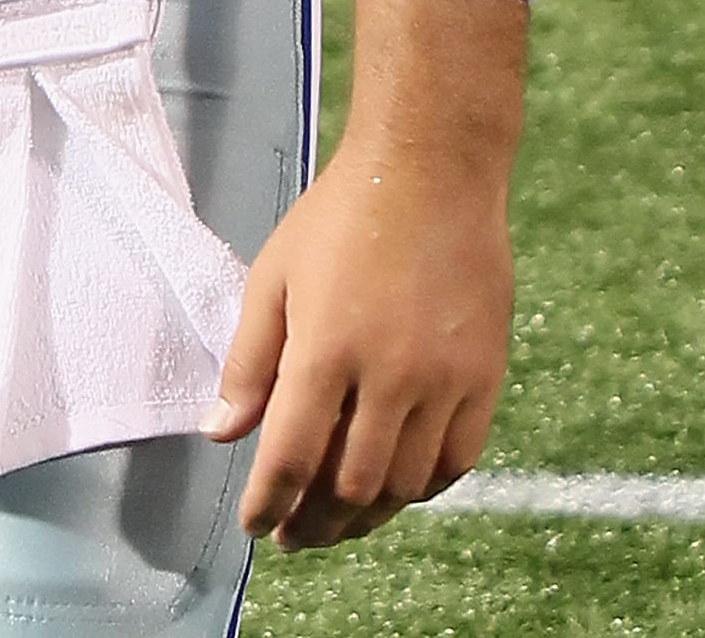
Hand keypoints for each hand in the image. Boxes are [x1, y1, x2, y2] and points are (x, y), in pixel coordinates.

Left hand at [204, 137, 512, 549]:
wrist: (431, 171)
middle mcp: (388, 375)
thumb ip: (248, 359)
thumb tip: (221, 431)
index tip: (255, 526)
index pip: (291, 458)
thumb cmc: (341, 216)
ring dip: (365, 516)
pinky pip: (455, 462)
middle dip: (314, 522)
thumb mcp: (274, 275)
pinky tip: (396, 488)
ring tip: (337, 520)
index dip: (268, 504)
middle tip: (293, 534)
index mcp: (326, 348)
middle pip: (349, 486)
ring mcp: (443, 381)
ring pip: (403, 485)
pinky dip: (421, 489)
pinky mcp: (483, 378)